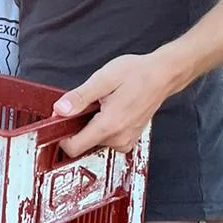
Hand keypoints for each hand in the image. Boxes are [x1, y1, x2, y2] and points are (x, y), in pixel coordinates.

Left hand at [52, 52, 171, 155]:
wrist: (162, 75)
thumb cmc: (136, 74)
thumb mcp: (103, 79)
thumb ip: (79, 97)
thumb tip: (60, 110)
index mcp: (109, 126)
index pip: (73, 147)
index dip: (62, 134)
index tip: (63, 118)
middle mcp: (118, 139)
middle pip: (83, 144)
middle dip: (79, 125)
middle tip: (90, 104)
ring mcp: (126, 141)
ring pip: (94, 142)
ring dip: (92, 125)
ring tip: (104, 105)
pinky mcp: (129, 140)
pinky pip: (107, 140)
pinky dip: (104, 128)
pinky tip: (112, 111)